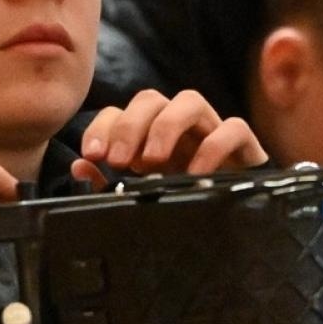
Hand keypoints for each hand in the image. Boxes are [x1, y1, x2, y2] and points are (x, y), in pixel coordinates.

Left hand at [73, 89, 268, 186]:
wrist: (236, 222)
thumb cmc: (183, 203)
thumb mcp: (140, 199)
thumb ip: (108, 185)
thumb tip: (79, 168)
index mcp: (148, 137)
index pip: (119, 113)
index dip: (102, 128)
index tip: (92, 154)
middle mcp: (178, 127)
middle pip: (150, 100)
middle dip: (130, 126)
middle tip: (120, 160)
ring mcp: (210, 131)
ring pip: (189, 101)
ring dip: (167, 126)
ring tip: (154, 161)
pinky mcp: (243, 146)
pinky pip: (233, 128)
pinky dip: (214, 146)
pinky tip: (196, 173)